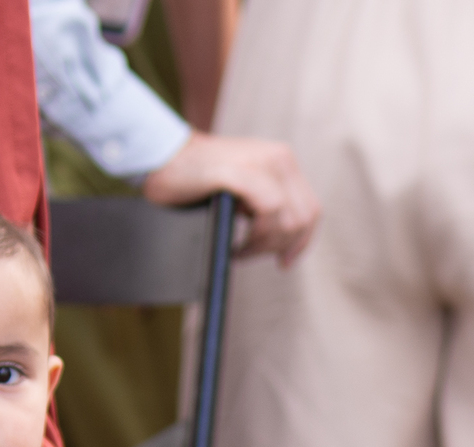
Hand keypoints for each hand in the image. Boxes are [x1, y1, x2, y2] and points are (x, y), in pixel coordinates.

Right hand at [144, 132, 319, 265]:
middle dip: (277, 247)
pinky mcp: (242, 171)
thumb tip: (283, 242)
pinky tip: (235, 247)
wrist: (162, 157)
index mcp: (282, 162)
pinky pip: (270, 210)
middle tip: (248, 254)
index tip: (283, 262)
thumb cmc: (196, 179)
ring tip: (239, 251)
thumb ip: (266, 203)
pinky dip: (255, 237)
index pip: (311, 209)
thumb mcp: (243, 188)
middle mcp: (278, 158)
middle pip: (302, 220)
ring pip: (288, 220)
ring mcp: (262, 161)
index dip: (302, 243)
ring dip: (264, 246)